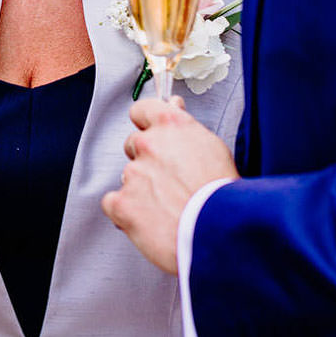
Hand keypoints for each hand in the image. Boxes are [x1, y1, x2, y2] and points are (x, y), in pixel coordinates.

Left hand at [102, 98, 237, 275]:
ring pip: (127, 176)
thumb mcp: (213, 147)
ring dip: (140, 189)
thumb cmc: (223, 194)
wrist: (220, 231)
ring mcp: (133, 174)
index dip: (147, 123)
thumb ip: (186, 126)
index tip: (151, 132)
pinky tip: (148, 220)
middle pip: (134, 144)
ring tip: (167, 206)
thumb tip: (174, 105)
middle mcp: (148, 144)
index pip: (142, 110)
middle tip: (169, 180)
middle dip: (146, 160)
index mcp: (171, 125)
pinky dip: (125, 212)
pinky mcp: (123, 203)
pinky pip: (112, 203)